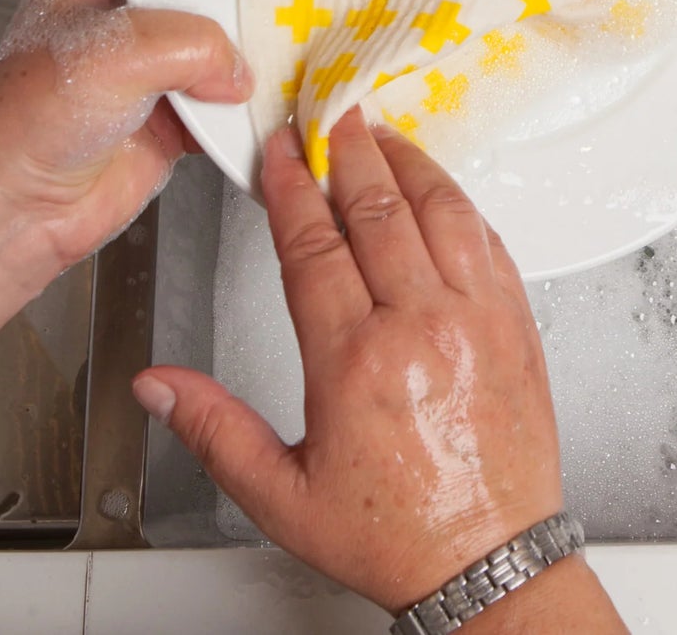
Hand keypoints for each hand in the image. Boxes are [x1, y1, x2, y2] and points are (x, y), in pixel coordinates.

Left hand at [0, 0, 252, 269]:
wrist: (9, 211)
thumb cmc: (18, 124)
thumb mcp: (112, 54)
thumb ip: (190, 44)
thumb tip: (234, 67)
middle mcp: (124, 25)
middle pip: (204, 6)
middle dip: (234, 19)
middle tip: (267, 23)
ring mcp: (147, 76)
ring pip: (217, 61)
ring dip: (239, 71)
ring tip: (263, 67)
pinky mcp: (167, 123)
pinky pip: (220, 112)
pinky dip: (237, 116)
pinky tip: (246, 110)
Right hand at [133, 109, 562, 612]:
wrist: (491, 562)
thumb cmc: (395, 533)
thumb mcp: (282, 497)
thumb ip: (213, 430)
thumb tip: (158, 385)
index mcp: (356, 361)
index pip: (313, 243)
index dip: (289, 185)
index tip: (278, 151)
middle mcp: (421, 326)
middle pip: (376, 208)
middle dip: (346, 150)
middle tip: (328, 115)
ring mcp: (477, 318)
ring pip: (439, 210)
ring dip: (406, 163)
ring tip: (381, 135)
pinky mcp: (518, 322)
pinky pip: (489, 240)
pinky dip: (459, 203)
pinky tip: (440, 190)